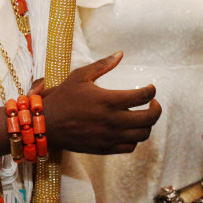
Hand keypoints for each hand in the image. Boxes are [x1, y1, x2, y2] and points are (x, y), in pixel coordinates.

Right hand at [40, 52, 160, 154]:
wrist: (46, 125)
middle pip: (149, 119)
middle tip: (153, 103)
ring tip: (142, 116)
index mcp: (109, 101)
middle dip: (156, 109)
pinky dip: (135, 139)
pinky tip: (129, 129)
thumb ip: (103, 65)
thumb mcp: (80, 76)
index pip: (143, 97)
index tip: (150, 88)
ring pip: (142, 135)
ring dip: (147, 125)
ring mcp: (110, 137)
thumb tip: (120, 53)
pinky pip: (130, 147)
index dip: (151, 91)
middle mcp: (113, 121)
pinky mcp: (105, 148)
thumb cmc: (63, 98)